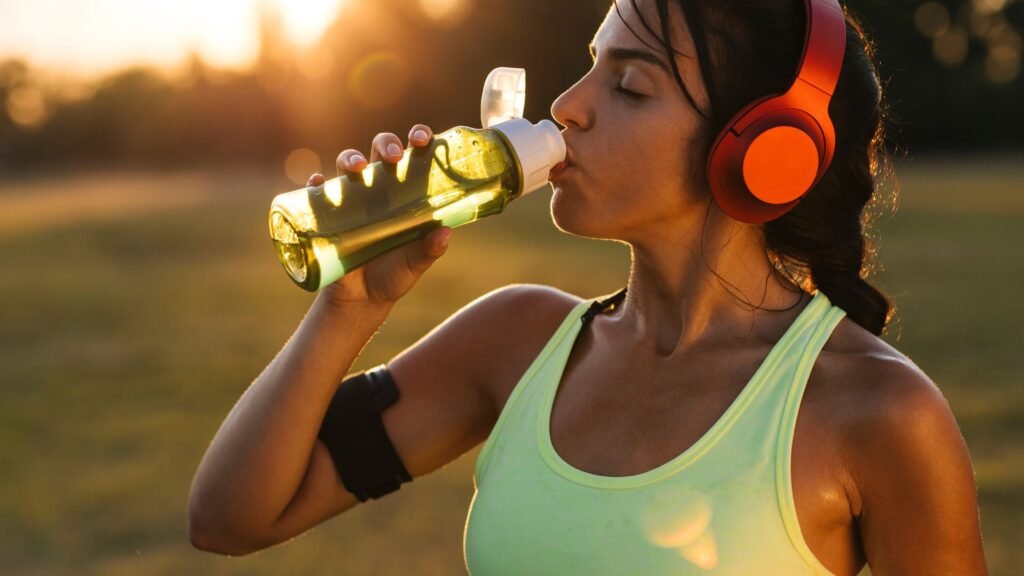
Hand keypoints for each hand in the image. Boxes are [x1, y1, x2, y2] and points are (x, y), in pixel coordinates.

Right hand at [308, 124, 449, 309]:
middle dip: (385, 143)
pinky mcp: (328, 213)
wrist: (362, 299)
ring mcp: (352, 198)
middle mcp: (379, 188)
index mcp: (406, 192)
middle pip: (380, 150)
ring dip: (351, 157)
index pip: (413, 156)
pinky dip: (316, 183)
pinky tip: (318, 182)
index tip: (421, 139)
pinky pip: (317, 191)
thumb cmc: (394, 274)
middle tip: (393, 156)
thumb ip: (429, 250)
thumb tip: (445, 233)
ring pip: (348, 163)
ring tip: (358, 167)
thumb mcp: (415, 264)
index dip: (417, 139)